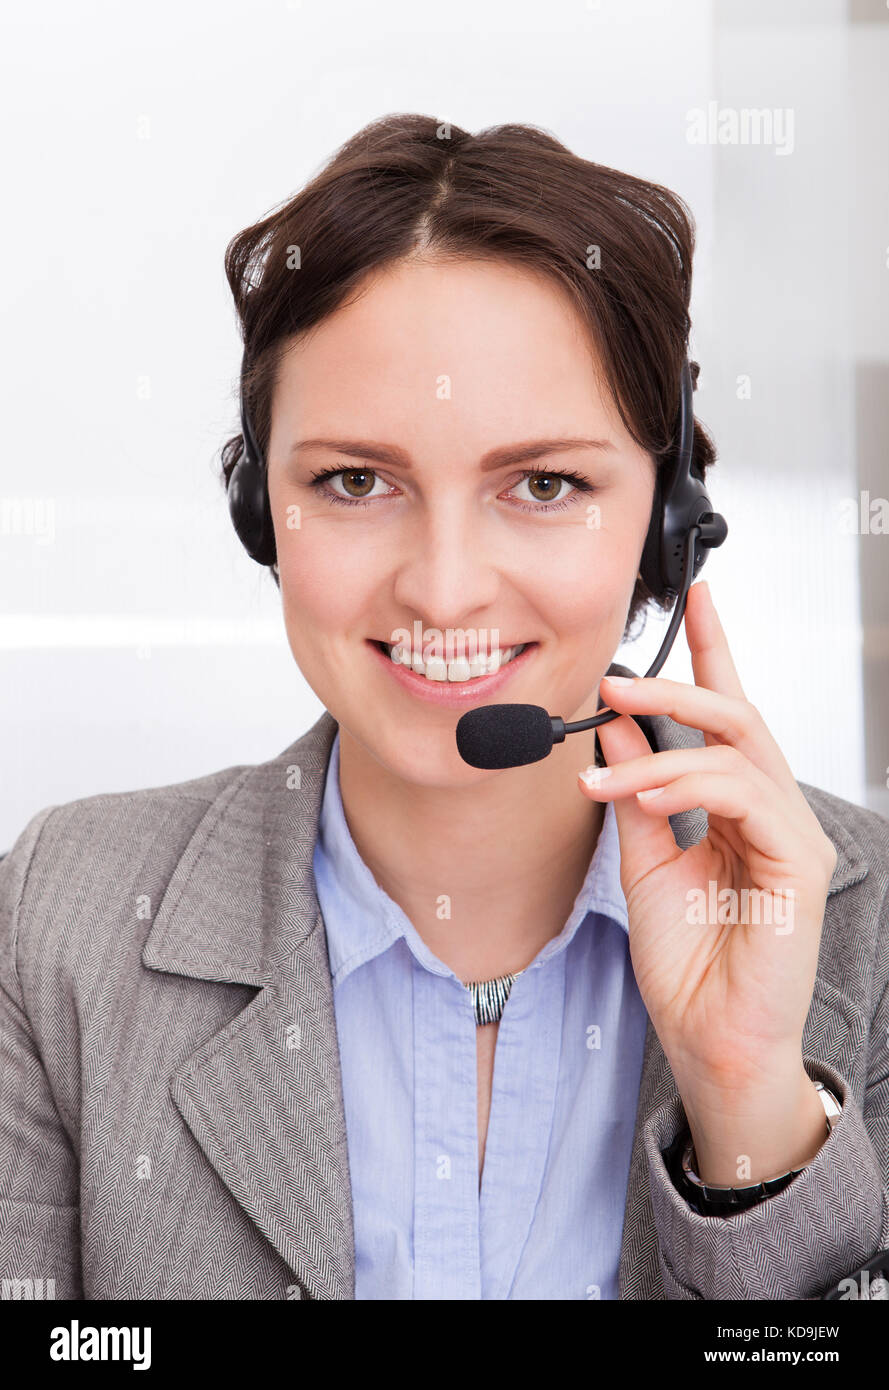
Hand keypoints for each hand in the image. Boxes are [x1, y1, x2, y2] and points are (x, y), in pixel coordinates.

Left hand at [577, 581, 837, 1180]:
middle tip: (614, 679)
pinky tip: (644, 792)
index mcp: (737, 806)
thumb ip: (638, 793)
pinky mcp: (796, 863)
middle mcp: (770, 811)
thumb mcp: (644, 860)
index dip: (715, 652)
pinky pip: (742, 798)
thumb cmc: (688, 960)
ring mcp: (789, 835)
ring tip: (607, 750)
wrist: (707, 1036)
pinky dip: (687, 785)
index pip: (729, 714)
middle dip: (676, 685)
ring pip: (736, 751)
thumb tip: (616, 732)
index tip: (695, 598)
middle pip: (739, 717)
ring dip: (664, 744)